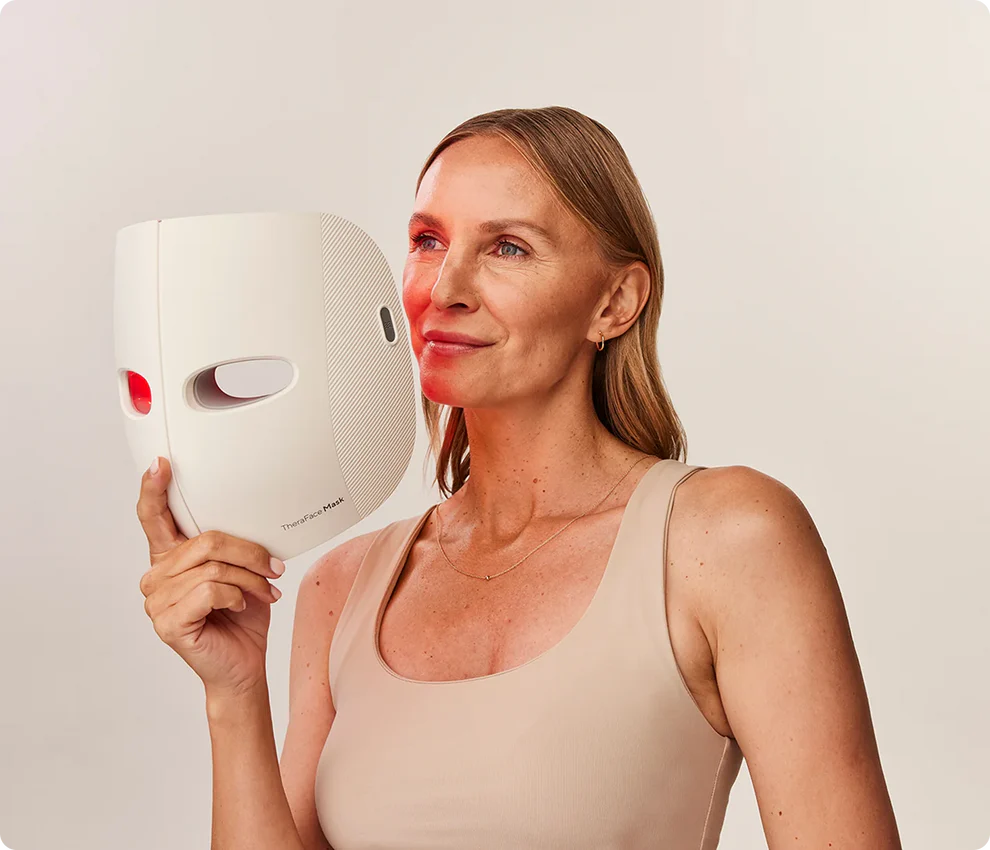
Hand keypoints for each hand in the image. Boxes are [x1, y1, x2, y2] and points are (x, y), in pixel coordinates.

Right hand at [136, 456, 284, 697]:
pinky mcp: (167, 622)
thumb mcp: (241, 570)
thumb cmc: (241, 616)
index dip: (154, 488)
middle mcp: (156, 576)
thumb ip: (229, 545)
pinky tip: (243, 606)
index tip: (161, 463)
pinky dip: (238, 596)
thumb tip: (248, 517)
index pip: (154, 518)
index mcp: (170, 558)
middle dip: (249, 554)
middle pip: (206, 541)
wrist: (243, 665)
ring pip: (213, 567)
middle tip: (273, 570)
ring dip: (250, 579)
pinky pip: (210, 590)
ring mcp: (156, 601)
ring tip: (264, 592)